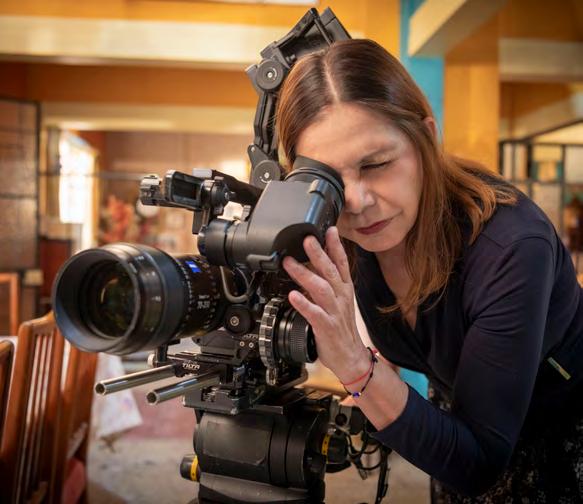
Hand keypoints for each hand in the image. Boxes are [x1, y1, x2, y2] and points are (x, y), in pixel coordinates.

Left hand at [282, 227, 369, 383]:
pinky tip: (293, 295)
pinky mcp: (326, 327)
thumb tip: (313, 264)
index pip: (341, 263)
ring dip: (305, 274)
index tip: (329, 230)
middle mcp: (340, 298)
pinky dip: (304, 303)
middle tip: (307, 239)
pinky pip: (314, 313)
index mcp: (344, 290)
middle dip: (319, 254)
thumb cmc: (340, 328)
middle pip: (330, 271)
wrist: (350, 357)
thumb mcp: (337, 301)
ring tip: (290, 263)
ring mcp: (334, 312)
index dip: (336, 246)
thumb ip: (326, 282)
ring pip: (321, 288)